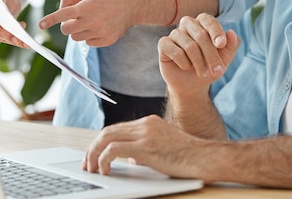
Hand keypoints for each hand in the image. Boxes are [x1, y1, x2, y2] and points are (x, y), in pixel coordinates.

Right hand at [0, 0, 27, 47]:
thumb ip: (9, 1)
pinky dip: (11, 41)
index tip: (0, 29)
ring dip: (10, 40)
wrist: (8, 2)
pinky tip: (22, 41)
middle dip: (4, 35)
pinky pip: (0, 40)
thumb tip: (8, 10)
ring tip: (23, 40)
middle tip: (18, 38)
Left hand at [39, 0, 134, 46]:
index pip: (64, 14)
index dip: (51, 19)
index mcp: (87, 7)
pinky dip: (89, 36)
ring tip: (90, 21)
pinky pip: (88, 43)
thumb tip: (60, 11)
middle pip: (67, 30)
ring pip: (76, 38)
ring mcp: (100, 32)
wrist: (130, 6)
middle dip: (66, 25)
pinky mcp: (106, 40)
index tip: (41, 24)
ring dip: (78, 31)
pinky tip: (99, 27)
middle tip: (74, 20)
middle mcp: (92, 20)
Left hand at [82, 115, 203, 178]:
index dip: (101, 143)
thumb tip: (130, 159)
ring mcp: (146, 133)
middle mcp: (145, 124)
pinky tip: (105, 170)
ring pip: (106, 138)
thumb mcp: (163, 147)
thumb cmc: (187, 157)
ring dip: (94, 154)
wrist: (204, 158)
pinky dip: (104, 160)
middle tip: (87, 164)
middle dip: (92, 148)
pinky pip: (114, 150)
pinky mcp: (146, 146)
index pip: (116, 129)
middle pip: (107, 131)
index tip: (94, 157)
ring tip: (93, 169)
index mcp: (149, 122)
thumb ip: (145, 148)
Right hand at [157, 13, 239, 95]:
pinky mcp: (163, 44)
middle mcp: (188, 24)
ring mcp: (175, 33)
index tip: (221, 44)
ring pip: (189, 46)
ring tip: (202, 72)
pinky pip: (176, 52)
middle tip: (218, 71)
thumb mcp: (224, 59)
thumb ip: (231, 46)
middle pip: (201, 35)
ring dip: (199, 63)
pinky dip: (184, 63)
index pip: (209, 21)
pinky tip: (185, 67)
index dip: (216, 32)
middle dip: (211, 56)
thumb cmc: (209, 67)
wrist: (192, 84)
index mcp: (203, 22)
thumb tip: (232, 33)